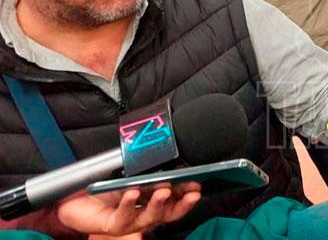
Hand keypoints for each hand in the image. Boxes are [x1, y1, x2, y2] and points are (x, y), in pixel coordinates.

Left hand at [56, 183, 200, 235]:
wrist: (72, 198)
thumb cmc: (101, 186)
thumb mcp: (127, 175)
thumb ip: (145, 172)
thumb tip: (165, 161)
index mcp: (150, 201)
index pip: (174, 200)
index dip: (186, 194)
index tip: (197, 185)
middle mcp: (143, 213)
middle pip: (168, 213)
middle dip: (182, 203)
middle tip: (191, 193)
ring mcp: (129, 222)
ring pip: (149, 217)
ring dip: (158, 204)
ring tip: (163, 191)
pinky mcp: (113, 226)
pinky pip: (124, 216)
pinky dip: (129, 204)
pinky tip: (132, 193)